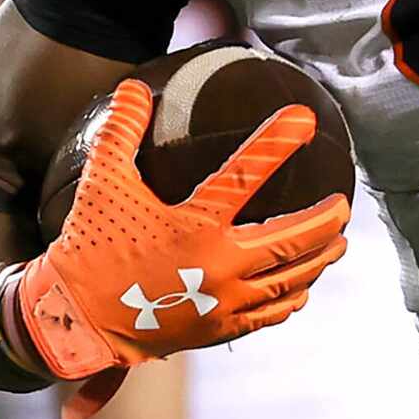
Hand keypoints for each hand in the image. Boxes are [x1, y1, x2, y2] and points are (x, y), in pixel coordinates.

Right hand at [9, 79, 347, 418]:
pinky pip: (269, 314)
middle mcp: (219, 264)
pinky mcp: (219, 329)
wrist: (74, 322)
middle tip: (344, 205)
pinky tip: (302, 290)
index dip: (277, 142)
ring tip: (340, 244)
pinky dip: (291, 299)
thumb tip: (132, 89)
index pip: (245, 174)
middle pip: (292, 239)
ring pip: (290, 279)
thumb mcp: (102, 186)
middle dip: (325, 221)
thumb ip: (119, 135)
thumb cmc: (88, 247)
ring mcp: (223, 301)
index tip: (305, 119)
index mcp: (194, 224)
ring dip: (319, 259)